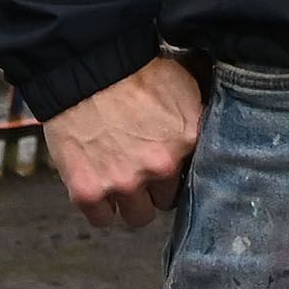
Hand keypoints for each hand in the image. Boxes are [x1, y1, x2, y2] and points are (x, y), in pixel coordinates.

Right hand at [46, 55, 203, 230]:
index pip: (193, 177)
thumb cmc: (136, 72)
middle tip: (140, 172)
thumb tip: (201, 138)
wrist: (88, 69)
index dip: (178, 171)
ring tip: (120, 181)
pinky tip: (99, 188)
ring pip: (137, 216)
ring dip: (130, 202)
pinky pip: (102, 219)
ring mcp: (123, 183)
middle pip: (165, 201)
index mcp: (187, 141)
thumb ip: (195, 120)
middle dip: (155, 189)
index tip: (167, 166)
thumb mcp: (185, 87)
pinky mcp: (88, 192)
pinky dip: (100, 208)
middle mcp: (160, 167)